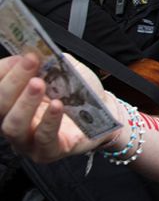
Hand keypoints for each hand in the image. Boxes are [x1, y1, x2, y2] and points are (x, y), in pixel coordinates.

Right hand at [0, 54, 118, 162]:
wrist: (106, 112)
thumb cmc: (80, 93)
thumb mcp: (66, 71)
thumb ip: (52, 62)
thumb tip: (39, 49)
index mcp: (13, 99)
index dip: (3, 71)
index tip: (18, 56)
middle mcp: (14, 120)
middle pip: (0, 105)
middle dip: (13, 81)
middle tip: (30, 62)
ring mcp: (28, 140)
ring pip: (13, 125)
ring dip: (25, 102)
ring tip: (38, 84)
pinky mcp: (48, 151)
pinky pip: (44, 138)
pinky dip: (48, 120)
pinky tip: (56, 105)